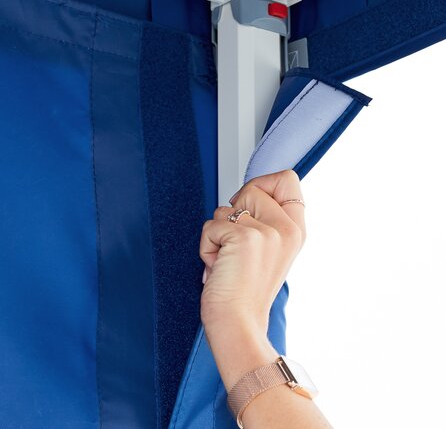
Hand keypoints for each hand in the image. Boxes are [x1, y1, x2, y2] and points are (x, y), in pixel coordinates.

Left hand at [199, 170, 305, 333]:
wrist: (238, 324)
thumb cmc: (245, 290)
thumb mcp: (269, 250)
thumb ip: (267, 219)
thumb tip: (246, 192)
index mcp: (296, 230)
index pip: (288, 179)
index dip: (262, 186)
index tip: (250, 210)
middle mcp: (287, 228)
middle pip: (252, 187)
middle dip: (233, 215)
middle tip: (237, 246)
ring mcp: (268, 232)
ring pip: (225, 208)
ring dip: (217, 235)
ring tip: (229, 261)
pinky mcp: (245, 238)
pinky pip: (210, 226)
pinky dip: (206, 247)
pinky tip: (219, 268)